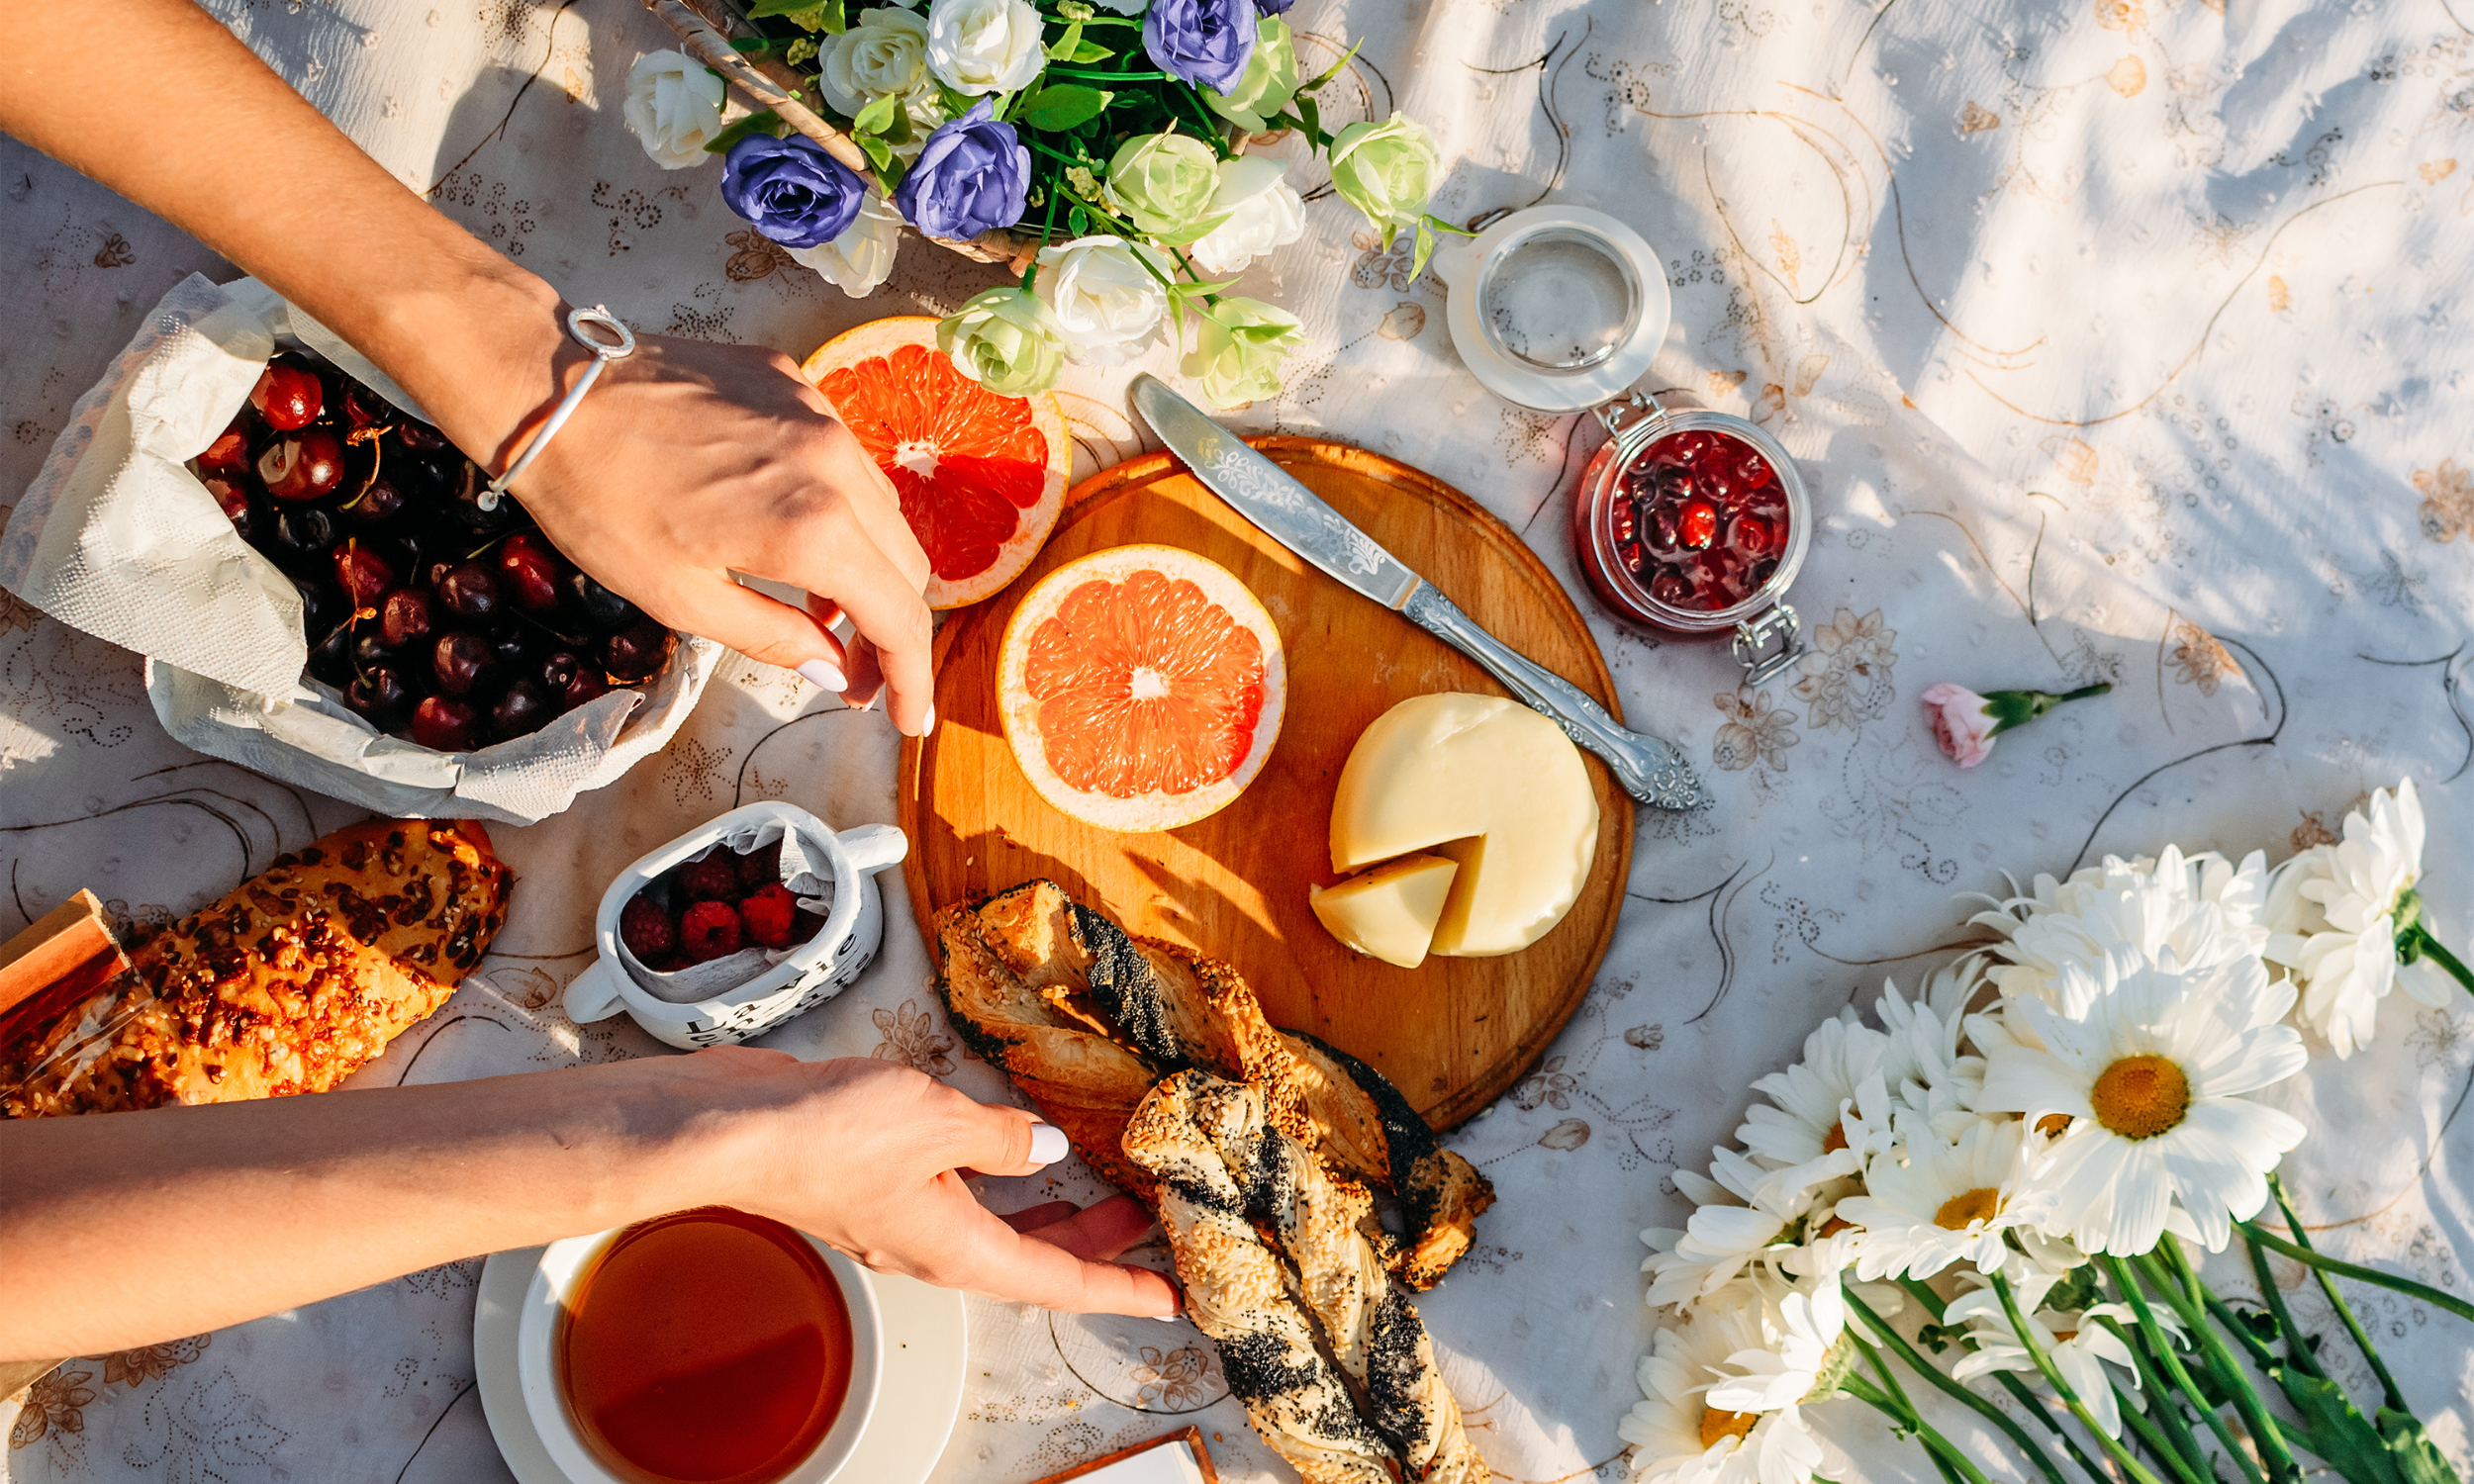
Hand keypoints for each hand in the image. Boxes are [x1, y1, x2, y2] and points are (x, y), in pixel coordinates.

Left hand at [474, 327, 934, 731]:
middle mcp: (834, 465)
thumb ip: (773, 638)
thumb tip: (832, 671)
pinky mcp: (794, 384)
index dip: (910, 678)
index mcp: (812, 527)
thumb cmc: (599, 501)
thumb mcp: (680, 597)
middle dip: (892, 630)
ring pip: (884, 511)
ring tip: (820, 610)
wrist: (549, 386)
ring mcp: (819, 415)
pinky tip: (792, 531)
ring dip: (869, 569)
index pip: (899, 617)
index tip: (907, 718)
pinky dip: (840, 509)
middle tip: (855, 674)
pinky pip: (845, 460)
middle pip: (907, 565)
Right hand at [680, 1048, 1178, 1315]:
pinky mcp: (877, 1185)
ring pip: (993, 1226)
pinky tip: (1006, 1143)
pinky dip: (996, 1178)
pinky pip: (957, 1192)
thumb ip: (1002, 1136)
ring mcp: (902, 1218)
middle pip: (1030, 1259)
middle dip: (1091, 1244)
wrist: (730, 1130)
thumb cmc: (823, 1136)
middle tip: (1141, 1223)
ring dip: (1046, 1212)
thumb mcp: (939, 1122)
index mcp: (957, 1248)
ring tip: (1091, 1185)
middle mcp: (932, 1244)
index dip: (1119, 1289)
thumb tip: (1043, 1148)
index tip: (1167, 1300)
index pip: (1058, 1282)